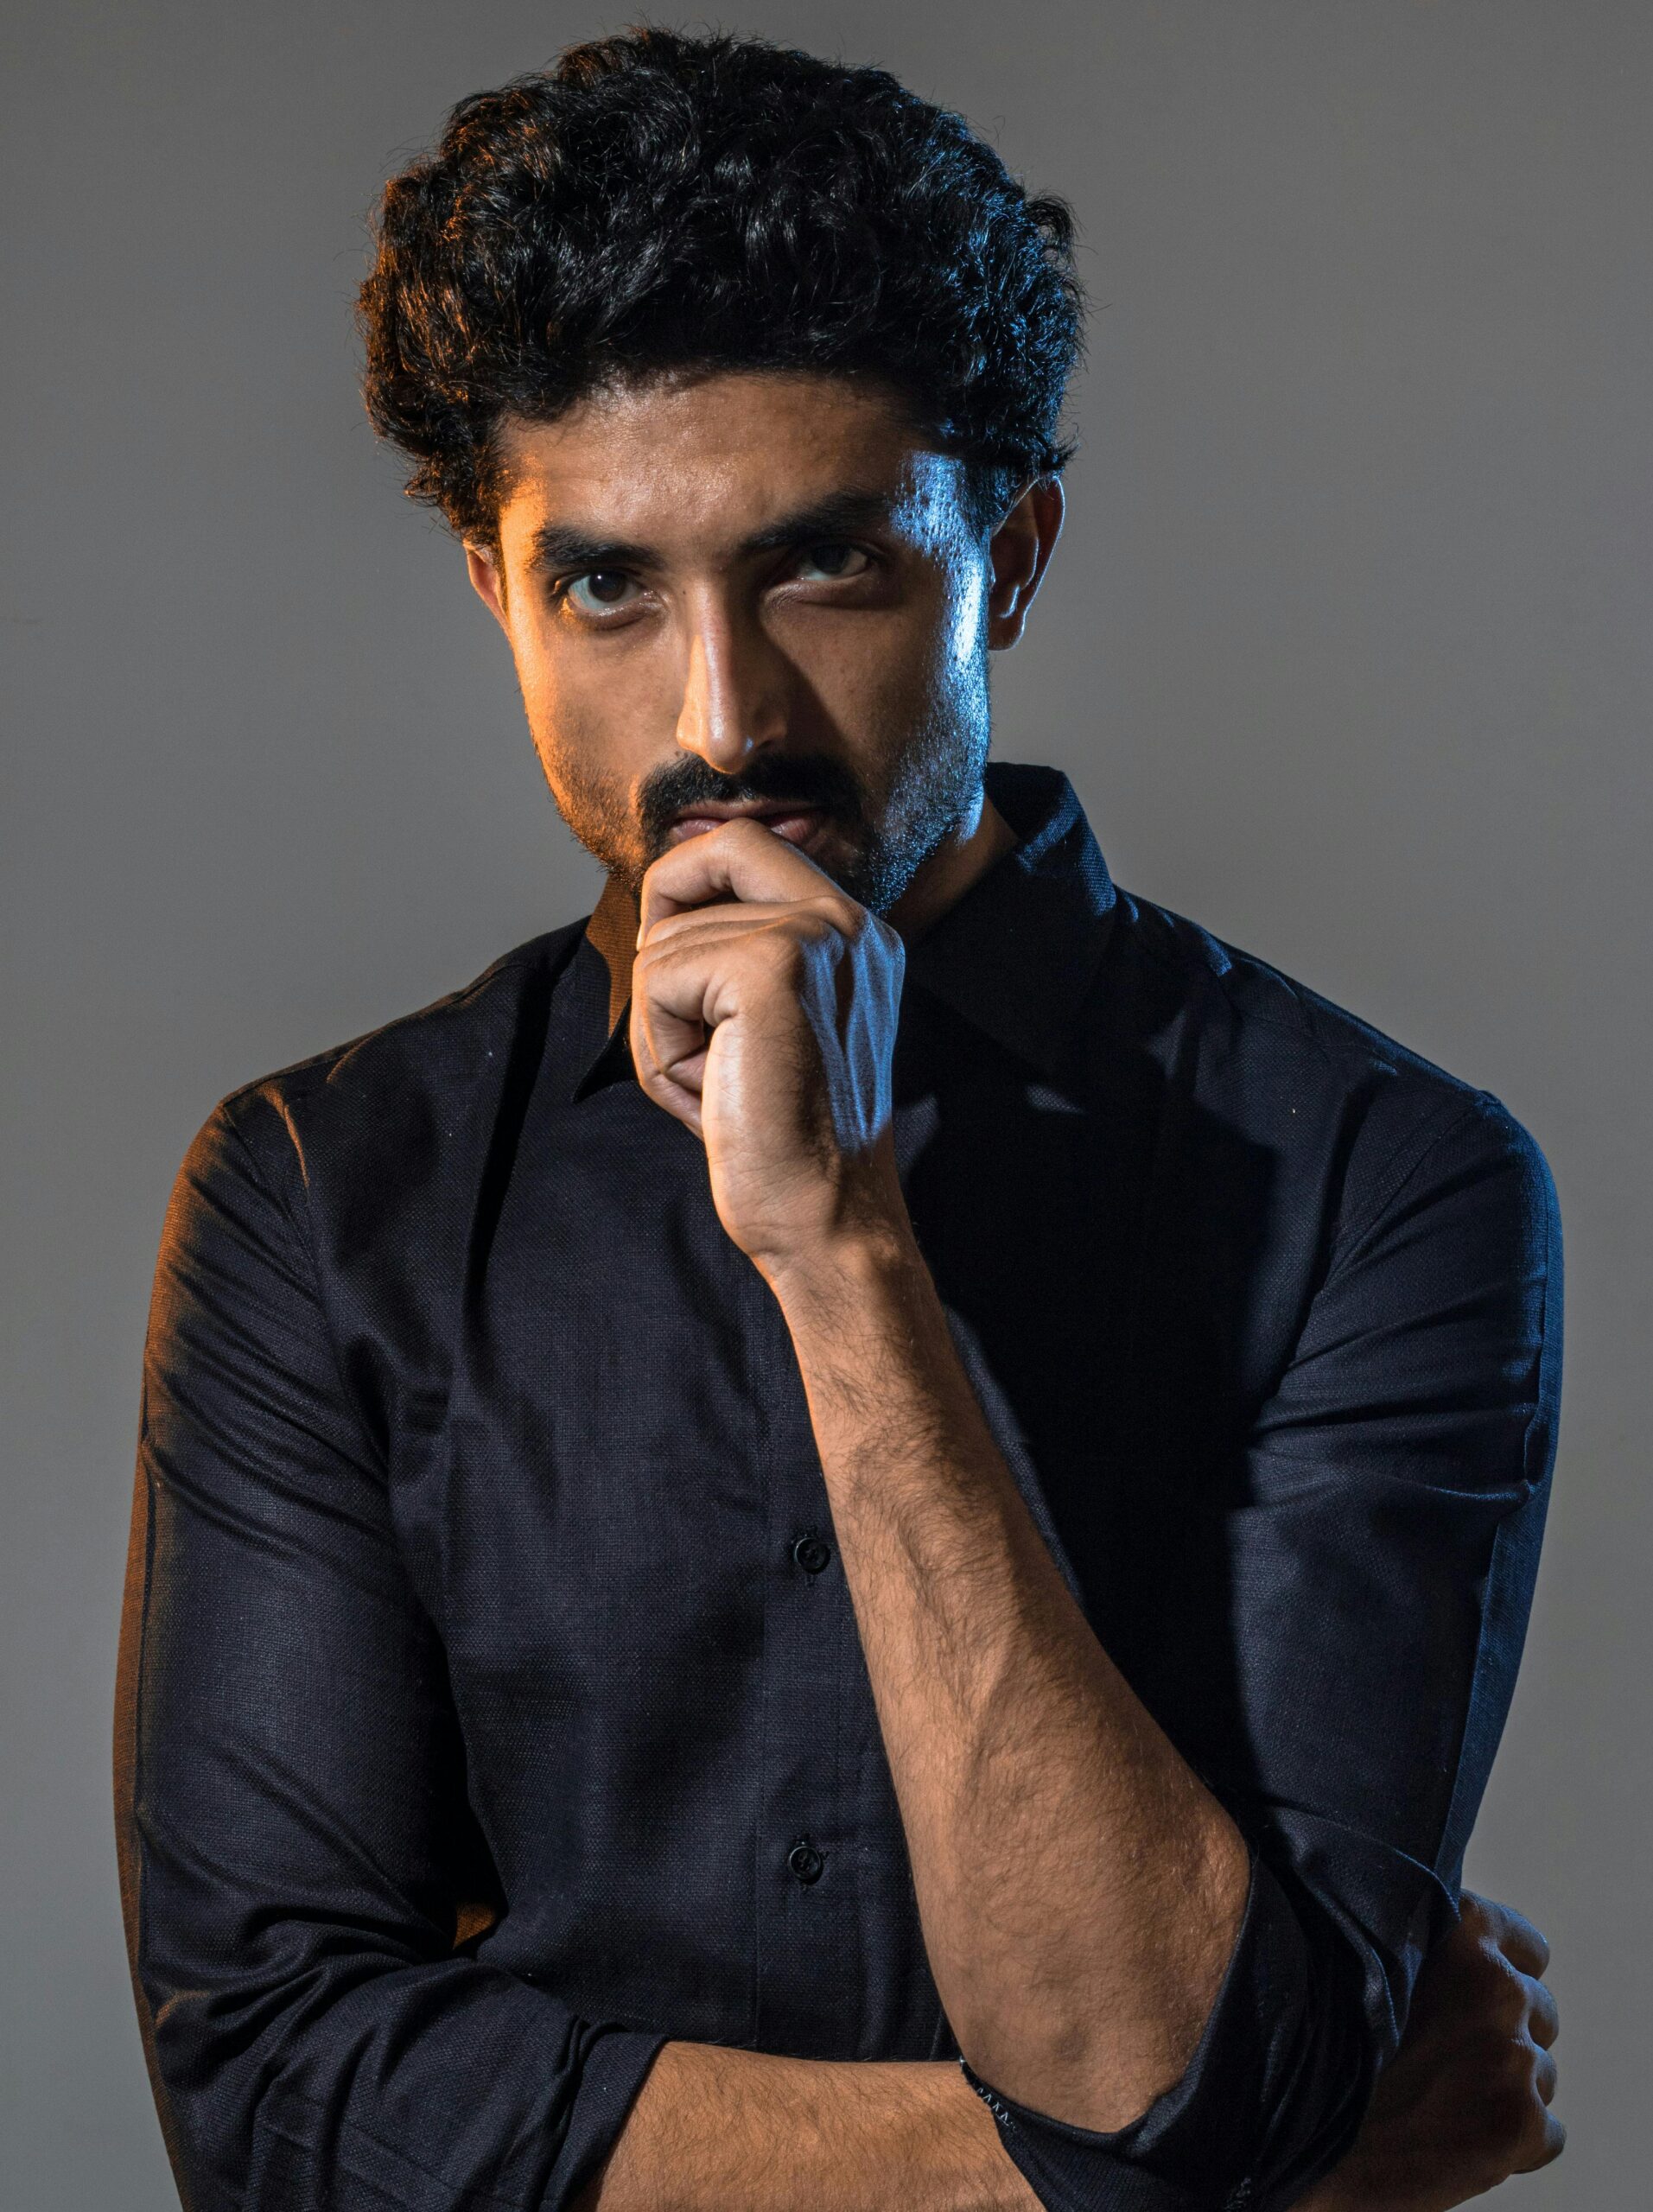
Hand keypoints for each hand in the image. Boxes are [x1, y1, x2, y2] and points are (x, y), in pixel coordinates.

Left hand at [630, 819, 907, 1275]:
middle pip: (706, 859)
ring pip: (667, 938)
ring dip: (663, 1020)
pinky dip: (660, 1042)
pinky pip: (659, 975)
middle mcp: (848, 921)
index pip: (745, 842)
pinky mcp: (775, 968)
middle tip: (689, 1029)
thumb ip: (731, 953)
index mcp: (855, 931)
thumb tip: (658, 899)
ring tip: (717, 1081)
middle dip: (665, 944)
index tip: (670, 951)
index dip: (685, 877)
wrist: (825, 1217)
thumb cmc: (780, 1135)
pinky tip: (711, 1088)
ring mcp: (817, 937)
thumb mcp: (759, 1025)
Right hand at [1295, 1893, 1561, 2211]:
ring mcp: (1511, 2055)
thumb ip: (1419, 1941)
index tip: (1464, 2001)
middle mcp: (1497, 1984)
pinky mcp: (1518, 2123)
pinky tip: (1453, 2139)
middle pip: (1538, 2013)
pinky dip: (1509, 2144)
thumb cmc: (1315, 2032)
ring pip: (1539, 2076)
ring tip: (1436, 2100)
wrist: (1292, 2121)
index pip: (1527, 1947)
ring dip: (1500, 2089)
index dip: (1495, 1977)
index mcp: (1462, 1927)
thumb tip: (1451, 1953)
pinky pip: (1545, 2134)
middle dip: (1499, 2036)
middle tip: (1440, 2058)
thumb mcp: (1365, 1949)